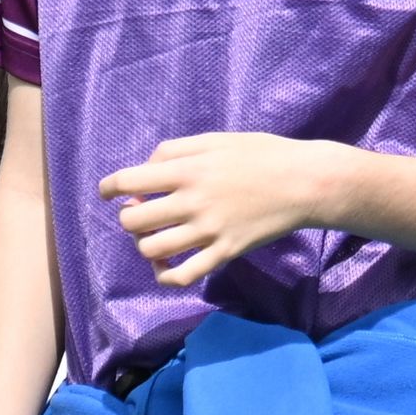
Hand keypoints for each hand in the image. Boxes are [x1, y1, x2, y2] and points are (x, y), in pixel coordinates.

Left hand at [100, 133, 336, 285]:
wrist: (307, 183)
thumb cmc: (264, 154)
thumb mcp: (217, 139)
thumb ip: (176, 149)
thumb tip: (147, 171)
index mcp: (188, 170)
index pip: (127, 182)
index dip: (108, 188)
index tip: (109, 192)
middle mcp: (192, 202)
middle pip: (132, 220)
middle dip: (129, 217)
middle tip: (145, 212)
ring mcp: (208, 230)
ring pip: (151, 249)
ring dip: (144, 244)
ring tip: (157, 237)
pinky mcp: (225, 251)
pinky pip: (183, 275)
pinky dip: (165, 275)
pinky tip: (167, 266)